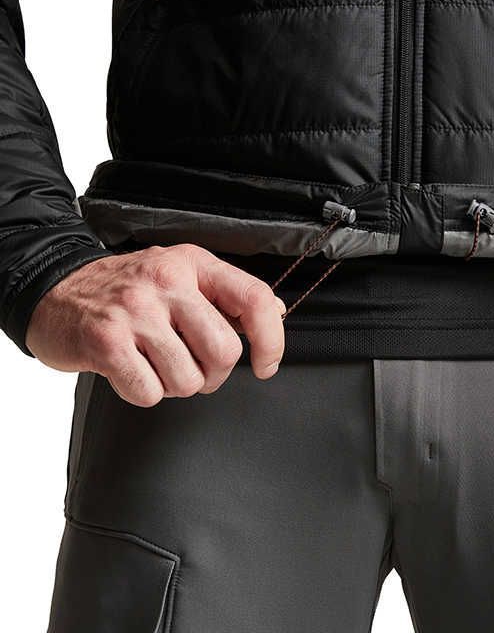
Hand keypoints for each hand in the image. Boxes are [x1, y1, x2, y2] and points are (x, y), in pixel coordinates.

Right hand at [26, 244, 284, 406]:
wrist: (54, 289)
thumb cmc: (125, 289)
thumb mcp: (181, 275)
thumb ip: (228, 296)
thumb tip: (275, 313)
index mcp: (194, 264)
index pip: (253, 299)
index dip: (271, 340)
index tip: (266, 364)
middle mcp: (167, 282)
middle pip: (224, 351)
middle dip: (213, 374)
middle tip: (194, 369)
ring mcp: (135, 311)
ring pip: (188, 379)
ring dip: (176, 385)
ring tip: (155, 364)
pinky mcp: (106, 341)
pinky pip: (149, 392)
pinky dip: (144, 392)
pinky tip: (131, 369)